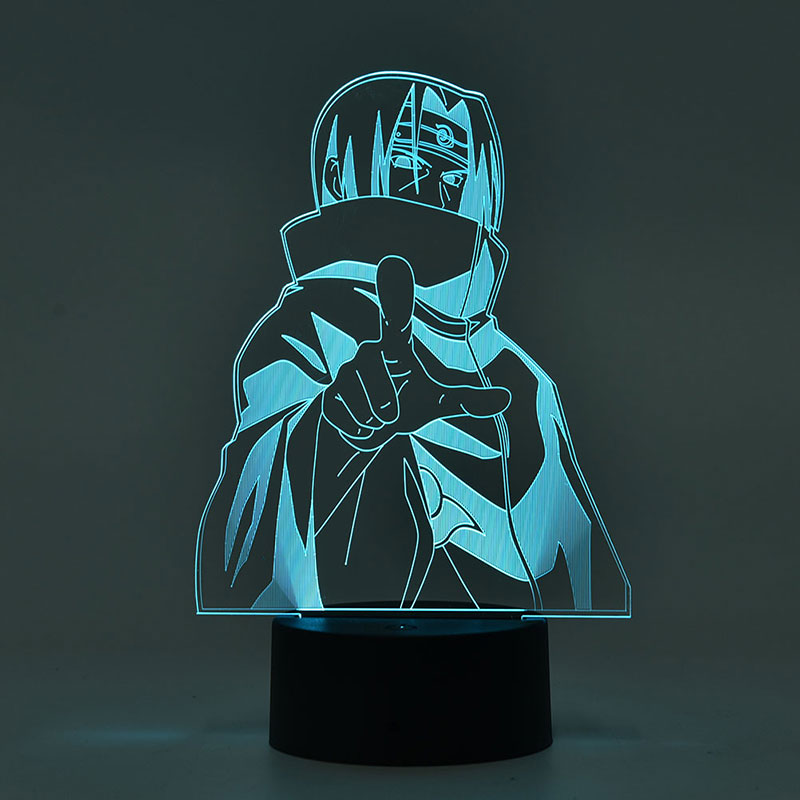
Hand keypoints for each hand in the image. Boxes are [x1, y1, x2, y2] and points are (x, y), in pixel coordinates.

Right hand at [321, 255, 510, 450]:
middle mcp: (369, 352)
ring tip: (377, 416)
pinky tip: (360, 424)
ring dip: (375, 422)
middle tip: (393, 413)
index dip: (395, 293)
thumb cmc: (409, 404)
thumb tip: (506, 397)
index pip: (397, 317)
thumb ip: (472, 400)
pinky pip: (346, 419)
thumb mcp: (442, 403)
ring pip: (364, 406)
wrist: (370, 428)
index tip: (393, 262)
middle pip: (379, 382)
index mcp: (397, 347)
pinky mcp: (328, 396)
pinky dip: (359, 432)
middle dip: (387, 406)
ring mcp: (346, 372)